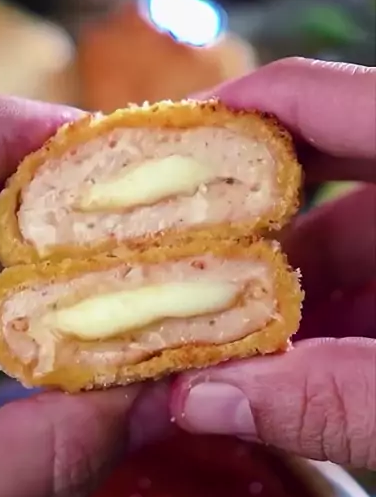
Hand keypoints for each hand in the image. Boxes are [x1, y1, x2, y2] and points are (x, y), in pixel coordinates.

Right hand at [171, 58, 375, 469]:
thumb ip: (334, 400)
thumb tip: (196, 401)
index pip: (311, 94)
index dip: (221, 118)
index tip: (146, 165)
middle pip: (321, 169)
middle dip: (244, 230)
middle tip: (172, 275)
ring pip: (350, 232)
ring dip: (288, 288)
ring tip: (222, 340)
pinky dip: (335, 313)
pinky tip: (294, 364)